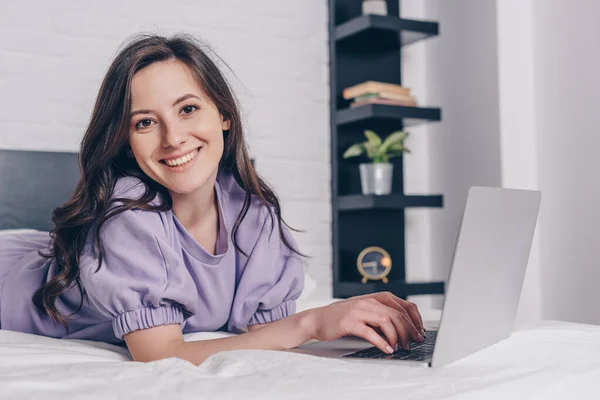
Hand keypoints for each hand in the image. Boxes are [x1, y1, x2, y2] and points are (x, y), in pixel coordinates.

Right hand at [306, 292, 424, 353]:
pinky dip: (382, 342)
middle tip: (413, 343)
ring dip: (397, 336)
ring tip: (399, 347)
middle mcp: (368, 301)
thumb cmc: (342, 317)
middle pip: (398, 314)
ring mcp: (359, 310)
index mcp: (375, 297)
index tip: (420, 332)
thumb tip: (404, 326)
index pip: (404, 305)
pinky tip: (386, 349)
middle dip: (409, 330)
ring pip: (387, 321)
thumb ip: (381, 313)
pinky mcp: (350, 322)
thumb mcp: (365, 310)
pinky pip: (371, 332)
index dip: (415, 320)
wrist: (318, 319)